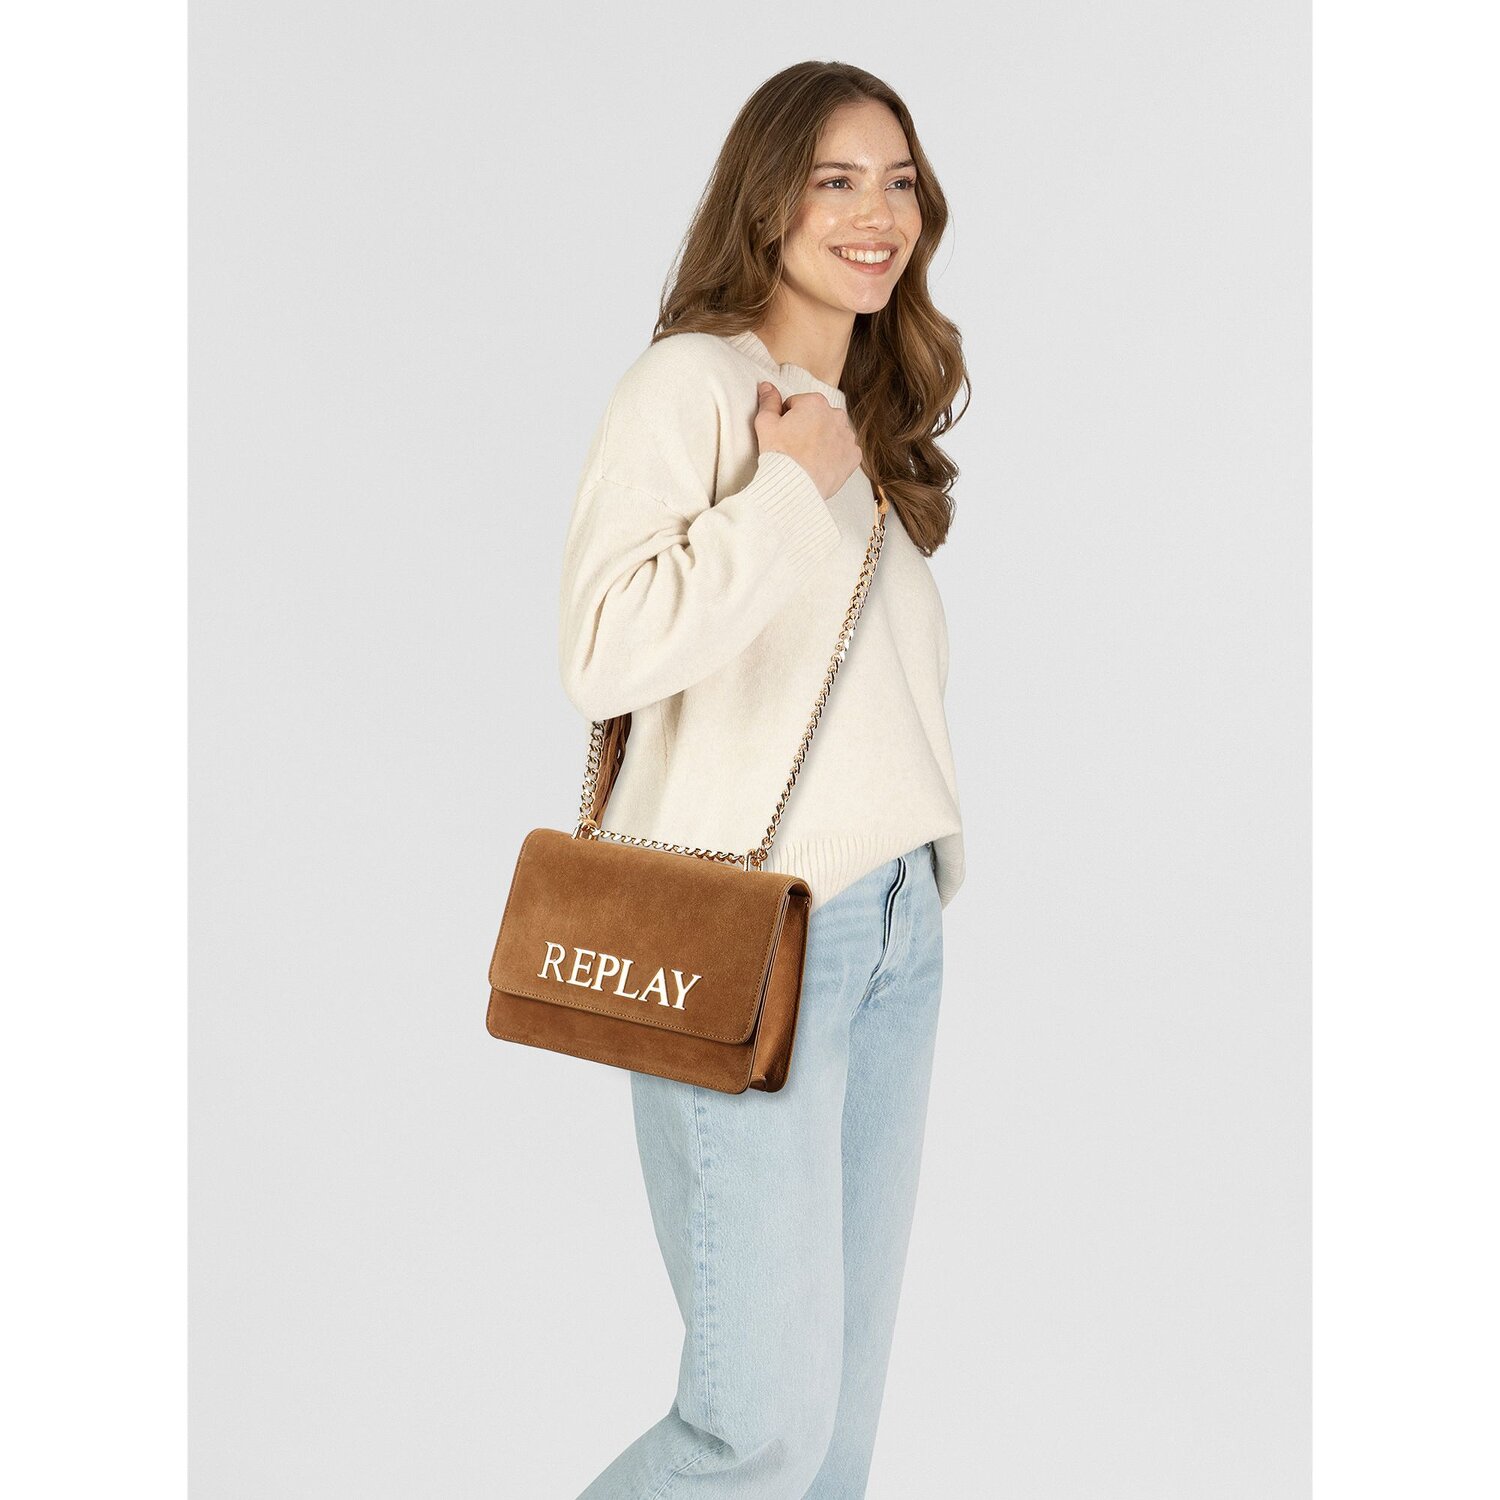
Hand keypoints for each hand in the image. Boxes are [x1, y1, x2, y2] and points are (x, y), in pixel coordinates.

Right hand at [753, 381, 862, 500]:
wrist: (795, 486)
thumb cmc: (779, 455)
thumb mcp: (766, 424)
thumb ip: (768, 401)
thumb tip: (766, 386)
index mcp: (815, 402)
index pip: (797, 404)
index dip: (787, 419)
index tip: (784, 434)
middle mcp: (836, 414)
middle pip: (817, 417)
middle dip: (808, 427)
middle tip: (795, 447)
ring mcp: (847, 436)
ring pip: (832, 433)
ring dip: (822, 440)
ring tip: (808, 457)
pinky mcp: (854, 455)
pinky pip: (844, 451)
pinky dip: (835, 456)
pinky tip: (821, 465)